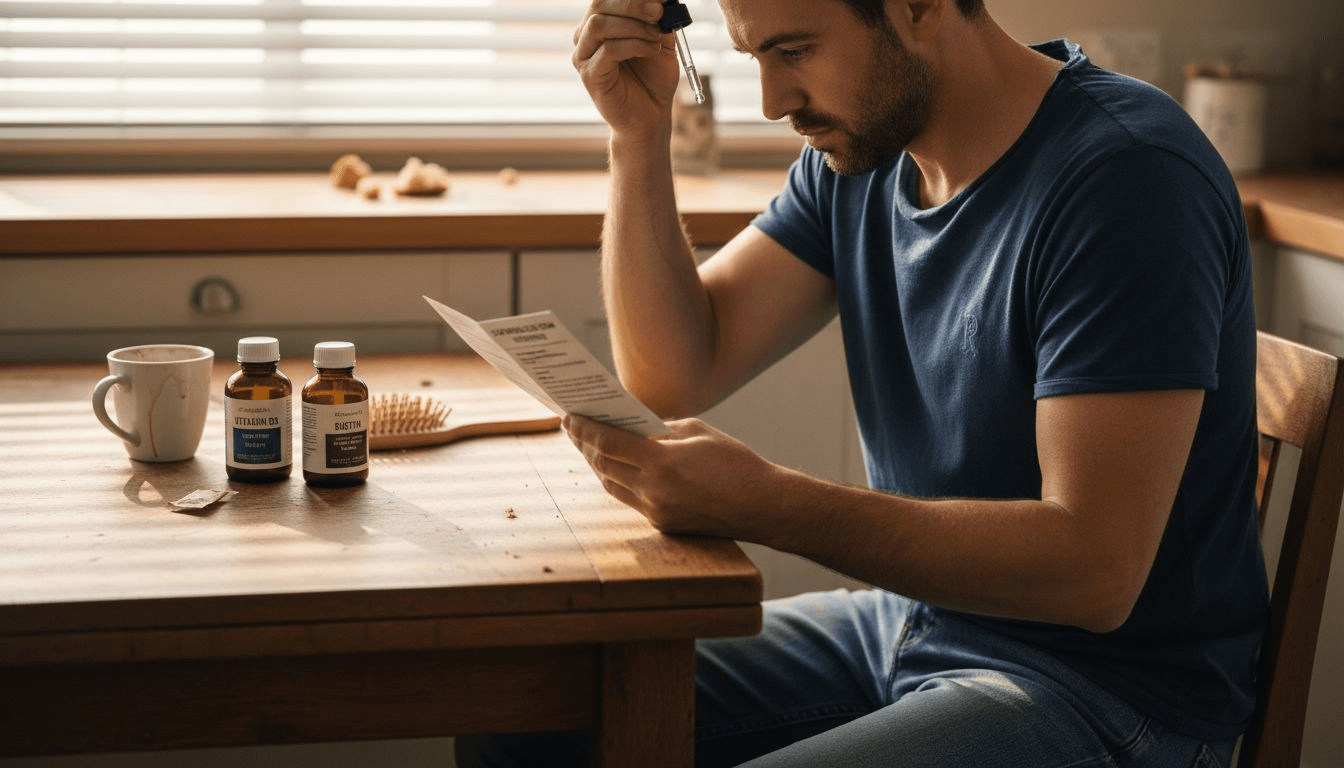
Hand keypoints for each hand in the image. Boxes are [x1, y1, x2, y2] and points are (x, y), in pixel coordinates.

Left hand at [563, 414, 781, 538]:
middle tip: (572, 428)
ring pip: (611, 485)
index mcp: (662, 463)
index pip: (608, 443)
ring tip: (588, 446)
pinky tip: (615, 467)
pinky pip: (629, 500)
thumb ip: (661, 430)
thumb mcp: (698, 432)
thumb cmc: (736, 463)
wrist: (762, 506)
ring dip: (597, 464)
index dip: (584, 429)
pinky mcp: (662, 525)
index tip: (568, 416)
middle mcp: (653, 491)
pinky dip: (618, 480)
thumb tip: (633, 426)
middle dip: (584, 445)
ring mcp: (656, 512)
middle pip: (603, 465)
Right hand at [572, 0, 680, 137]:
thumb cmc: (654, 78)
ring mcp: (583, 56)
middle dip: (633, 4)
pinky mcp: (589, 75)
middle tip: (659, 12)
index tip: (662, 0)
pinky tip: (651, 50)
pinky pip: (608, 50)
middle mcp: (586, 35)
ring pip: (599, 25)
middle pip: (599, 4)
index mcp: (601, 22)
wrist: (651, 116)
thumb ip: (659, 16)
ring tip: (656, 37)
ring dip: (634, 26)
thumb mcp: (661, 39)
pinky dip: (634, 45)